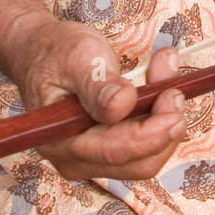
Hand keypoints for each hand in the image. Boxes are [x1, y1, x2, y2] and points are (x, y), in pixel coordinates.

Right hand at [7, 16, 186, 182]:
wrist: (40, 52)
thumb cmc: (55, 52)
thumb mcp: (78, 58)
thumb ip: (99, 85)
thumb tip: (122, 106)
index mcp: (62, 141)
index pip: (118, 150)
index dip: (154, 130)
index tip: (173, 96)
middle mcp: (76, 160)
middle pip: (138, 162)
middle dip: (165, 126)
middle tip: (174, 86)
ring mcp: (92, 159)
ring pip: (147, 157)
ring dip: (165, 119)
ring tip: (163, 72)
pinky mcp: (107, 150)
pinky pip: (144, 146)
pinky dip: (158, 119)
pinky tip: (158, 86)